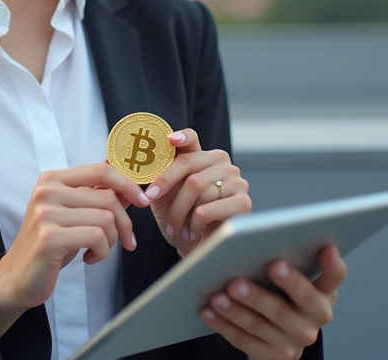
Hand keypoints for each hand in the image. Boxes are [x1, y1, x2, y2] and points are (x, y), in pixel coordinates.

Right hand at [0, 163, 148, 337]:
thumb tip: (128, 189)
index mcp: (52, 179)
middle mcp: (47, 190)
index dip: (127, 184)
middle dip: (123, 224)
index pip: (101, 170)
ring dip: (110, 241)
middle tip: (123, 241)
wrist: (18, 276)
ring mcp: (46, 212)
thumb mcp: (73, 215)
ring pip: (105, 218)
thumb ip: (96, 199)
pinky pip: (95, 237)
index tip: (141, 201)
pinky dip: (102, 252)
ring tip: (97, 250)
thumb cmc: (51, 245)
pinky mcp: (49, 237)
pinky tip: (89, 258)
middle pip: (108, 197)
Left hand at [141, 128, 250, 255]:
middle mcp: (224, 164)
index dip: (182, 137)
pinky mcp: (243, 203)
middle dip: (165, 184)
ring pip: (197, 187)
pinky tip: (193, 231)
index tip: (170, 140)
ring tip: (176, 227)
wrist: (198, 249)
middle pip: (189, 164)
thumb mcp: (166, 195)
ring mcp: (237, 181)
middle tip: (149, 199)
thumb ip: (160, 175)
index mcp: (205, 157)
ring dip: (179, 212)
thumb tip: (144, 161)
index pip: (193, 139)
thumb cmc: (182, 220)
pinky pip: (208, 208)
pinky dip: (194, 223)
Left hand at [200, 244, 348, 358]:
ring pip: (264, 323)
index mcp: (324, 291)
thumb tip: (257, 238)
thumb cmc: (280, 294)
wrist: (277, 339)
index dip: (333, 264)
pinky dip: (224, 325)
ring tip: (218, 294)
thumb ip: (284, 258)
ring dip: (238, 308)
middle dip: (272, 286)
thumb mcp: (290, 277)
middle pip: (296, 301)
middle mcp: (316, 317)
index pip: (335, 276)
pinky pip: (246, 340)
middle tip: (242, 277)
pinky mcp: (276, 356)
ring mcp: (297, 339)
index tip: (325, 247)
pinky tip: (208, 311)